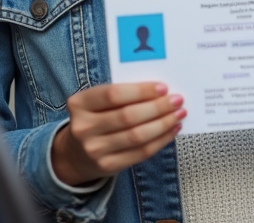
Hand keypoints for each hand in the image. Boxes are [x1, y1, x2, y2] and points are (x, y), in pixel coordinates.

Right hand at [51, 82, 185, 185]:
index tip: (163, 87)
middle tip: (177, 100)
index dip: (141, 91)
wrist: (75, 154)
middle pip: (128, 116)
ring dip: (163, 124)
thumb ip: (120, 94)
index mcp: (79, 104)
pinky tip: (171, 130)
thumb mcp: (95, 102)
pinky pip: (141, 153)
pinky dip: (161, 140)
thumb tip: (159, 91)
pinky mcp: (108, 166)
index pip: (113, 95)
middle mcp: (84, 128)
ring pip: (137, 136)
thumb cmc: (93, 119)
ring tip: (178, 114)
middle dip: (157, 107)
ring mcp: (95, 150)